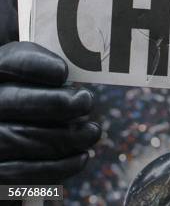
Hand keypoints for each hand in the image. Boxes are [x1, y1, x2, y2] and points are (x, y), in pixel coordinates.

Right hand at [0, 41, 100, 182]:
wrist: (8, 124)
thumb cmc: (23, 91)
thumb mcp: (24, 68)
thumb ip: (41, 62)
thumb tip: (69, 68)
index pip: (9, 64)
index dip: (35, 66)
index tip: (62, 72)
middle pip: (15, 103)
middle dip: (57, 104)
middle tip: (86, 102)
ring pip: (22, 141)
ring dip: (66, 138)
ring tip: (92, 132)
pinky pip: (23, 175)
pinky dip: (56, 168)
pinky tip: (80, 158)